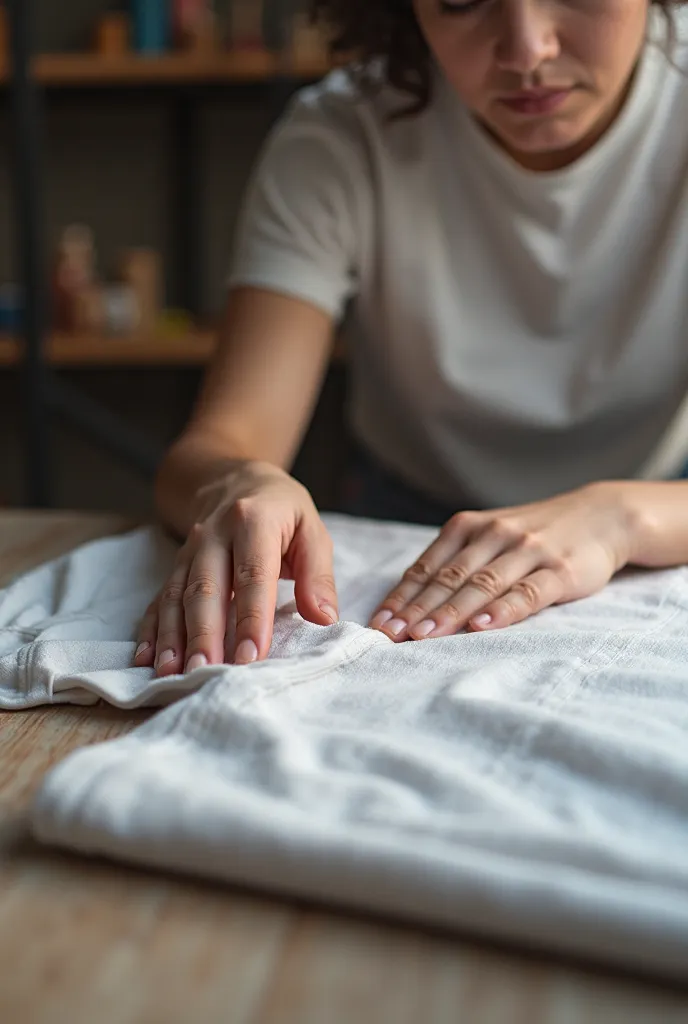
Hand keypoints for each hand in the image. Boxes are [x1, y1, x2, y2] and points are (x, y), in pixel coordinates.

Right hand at [135, 462, 338, 675]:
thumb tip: (323, 618)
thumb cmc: (281, 511)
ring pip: (177, 596)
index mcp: (253, 520)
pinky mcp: (175, 566)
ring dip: (172, 638)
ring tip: (171, 674)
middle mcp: (213, 535)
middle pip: (206, 589)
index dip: (251, 618)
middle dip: (204, 635)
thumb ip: (318, 575)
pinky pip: (160, 598)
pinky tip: (145, 658)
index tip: (252, 657)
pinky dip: (151, 629)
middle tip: (205, 672)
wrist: (234, 479)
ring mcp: (189, 551)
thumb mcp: (311, 530)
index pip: (252, 575)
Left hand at [368, 482, 634, 640]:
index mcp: (467, 527)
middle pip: (447, 578)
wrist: (600, 516)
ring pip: (481, 586)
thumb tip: (409, 602)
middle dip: (416, 609)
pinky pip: (527, 593)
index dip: (401, 597)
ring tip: (424, 636)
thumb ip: (455, 562)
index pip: (426, 567)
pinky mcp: (560, 571)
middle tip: (391, 636)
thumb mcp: (489, 537)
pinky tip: (481, 627)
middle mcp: (493, 535)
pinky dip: (502, 611)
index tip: (379, 625)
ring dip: (450, 612)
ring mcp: (527, 551)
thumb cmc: (532, 535)